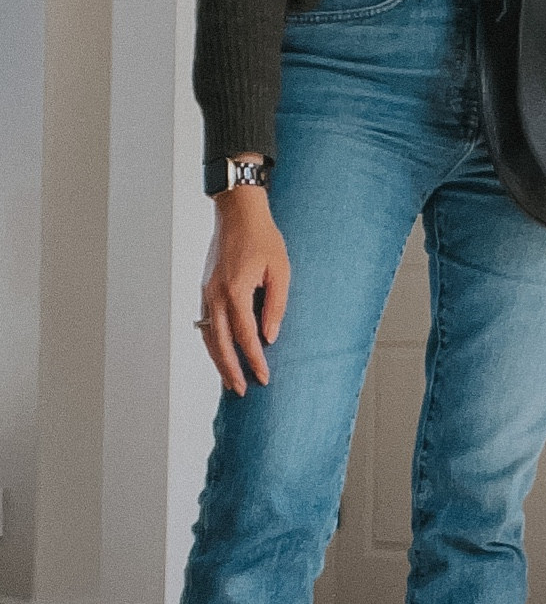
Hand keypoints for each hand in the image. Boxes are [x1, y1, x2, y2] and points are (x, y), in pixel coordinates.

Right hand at [198, 181, 289, 395]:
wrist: (238, 213)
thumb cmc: (264, 239)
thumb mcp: (281, 271)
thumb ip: (276, 305)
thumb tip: (270, 337)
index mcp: (235, 291)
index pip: (245, 336)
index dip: (255, 360)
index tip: (264, 378)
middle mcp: (216, 295)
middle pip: (220, 343)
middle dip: (231, 369)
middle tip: (243, 391)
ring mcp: (207, 292)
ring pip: (208, 336)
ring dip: (218, 360)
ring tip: (230, 380)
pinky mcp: (206, 289)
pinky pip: (206, 323)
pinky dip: (212, 343)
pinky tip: (221, 354)